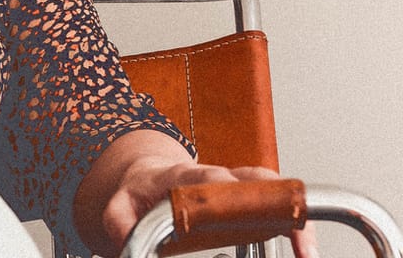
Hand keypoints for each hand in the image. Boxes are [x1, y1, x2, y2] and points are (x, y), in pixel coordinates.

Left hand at [75, 130, 317, 257]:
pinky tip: (305, 251)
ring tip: (306, 250)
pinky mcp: (250, 200)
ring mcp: (238, 185)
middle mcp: (217, 175)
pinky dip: (297, 225)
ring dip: (294, 213)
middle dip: (272, 200)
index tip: (236, 203)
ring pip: (275, 188)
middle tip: (290, 232)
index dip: (223, 188)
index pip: (207, 176)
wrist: (151, 177)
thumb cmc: (142, 192)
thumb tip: (124, 242)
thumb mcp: (121, 204)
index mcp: (184, 175)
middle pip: (252, 178)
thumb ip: (119, 221)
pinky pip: (279, 205)